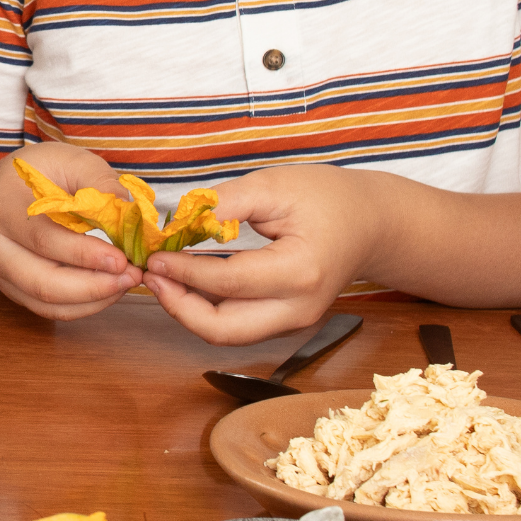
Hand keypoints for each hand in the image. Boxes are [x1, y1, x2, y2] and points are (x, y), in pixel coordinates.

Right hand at [0, 143, 142, 319]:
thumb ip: (98, 181)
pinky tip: (107, 289)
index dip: (84, 255)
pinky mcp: (11, 288)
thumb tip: (128, 211)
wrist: (1, 188)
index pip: (44, 239)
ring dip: (93, 300)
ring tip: (126, 282)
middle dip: (94, 286)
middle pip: (43, 282)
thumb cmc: (39, 172)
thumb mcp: (68, 159)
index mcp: (1, 206)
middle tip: (131, 276)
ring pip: (47, 303)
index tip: (122, 259)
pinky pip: (48, 310)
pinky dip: (83, 306)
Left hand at [142, 164, 377, 344]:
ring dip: (188, 311)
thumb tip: (177, 221)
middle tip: (151, 275)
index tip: (153, 255)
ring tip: (161, 277)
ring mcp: (294, 320)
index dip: (184, 271)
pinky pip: (238, 325)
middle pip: (225, 330)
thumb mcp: (272, 185)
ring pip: (229, 334)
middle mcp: (298, 308)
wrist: (369, 222)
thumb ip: (223, 204)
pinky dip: (206, 309)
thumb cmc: (326, 198)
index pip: (228, 283)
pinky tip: (185, 281)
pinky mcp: (286, 320)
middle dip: (179, 307)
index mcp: (299, 272)